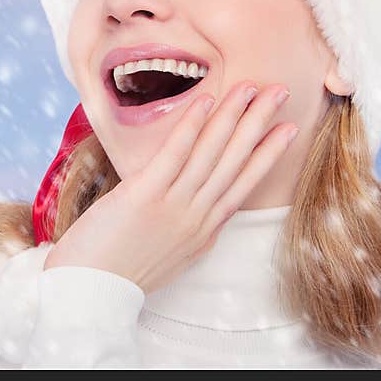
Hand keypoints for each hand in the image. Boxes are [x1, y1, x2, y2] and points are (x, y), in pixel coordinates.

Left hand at [42, 80, 298, 295]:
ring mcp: (173, 206)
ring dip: (232, 117)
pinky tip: (205, 102)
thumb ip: (189, 228)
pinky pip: (174, 156)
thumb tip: (201, 206)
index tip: (289, 128)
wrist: (91, 292)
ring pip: (211, 154)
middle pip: (235, 162)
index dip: (268, 154)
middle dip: (259, 124)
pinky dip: (190, 127)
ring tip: (250, 87)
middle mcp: (196, 217)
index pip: (244, 183)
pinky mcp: (145, 197)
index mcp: (203, 230)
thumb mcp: (171, 254)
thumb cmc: (121, 270)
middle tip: (280, 91)